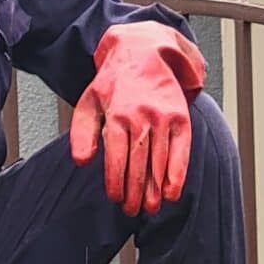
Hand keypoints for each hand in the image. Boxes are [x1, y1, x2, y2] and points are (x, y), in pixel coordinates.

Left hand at [69, 23, 206, 216]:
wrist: (143, 53)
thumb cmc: (114, 82)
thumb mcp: (89, 101)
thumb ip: (82, 133)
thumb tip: (81, 161)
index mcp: (117, 113)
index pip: (116, 156)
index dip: (116, 181)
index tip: (115, 197)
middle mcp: (142, 115)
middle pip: (138, 163)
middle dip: (135, 191)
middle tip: (132, 210)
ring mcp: (163, 116)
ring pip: (159, 161)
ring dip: (155, 189)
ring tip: (150, 208)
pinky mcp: (180, 117)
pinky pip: (182, 150)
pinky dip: (178, 173)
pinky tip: (172, 192)